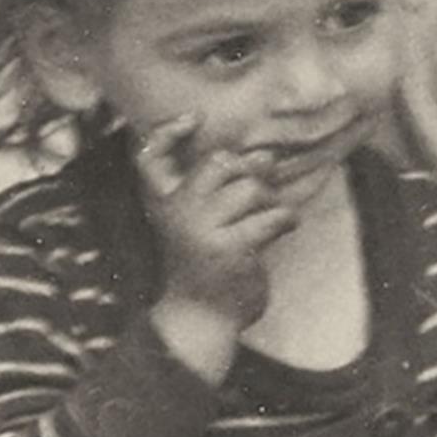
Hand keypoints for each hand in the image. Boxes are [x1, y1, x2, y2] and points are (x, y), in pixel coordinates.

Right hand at [138, 115, 319, 336]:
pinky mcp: (229, 247)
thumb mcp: (201, 223)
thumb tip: (264, 154)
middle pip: (219, 162)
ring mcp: (201, 229)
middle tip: (260, 194)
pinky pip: (271, 216)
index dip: (168, 132)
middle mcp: (176, 212)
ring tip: (271, 217)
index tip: (195, 118)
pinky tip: (286, 227)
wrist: (202, 318)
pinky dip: (286, 219)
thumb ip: (219, 188)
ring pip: (250, 188)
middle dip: (249, 171)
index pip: (150, 156)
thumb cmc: (208, 264)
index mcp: (164, 203)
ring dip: (271, 200)